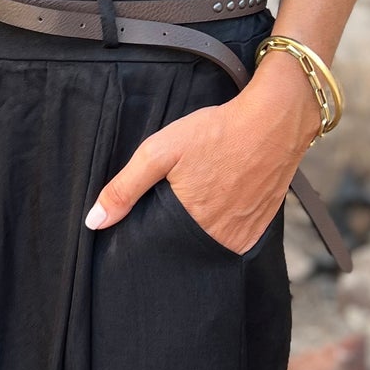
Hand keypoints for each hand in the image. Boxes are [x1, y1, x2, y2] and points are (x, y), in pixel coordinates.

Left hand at [83, 61, 321, 252]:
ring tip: (198, 199)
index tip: (145, 218)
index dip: (148, 235)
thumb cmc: (216, 132)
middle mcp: (220, 238)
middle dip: (172, 235)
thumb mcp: (160, 151)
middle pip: (184, 249)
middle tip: (174, 201)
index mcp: (190, 226)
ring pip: (209, 246)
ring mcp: (244, 235)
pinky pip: (234, 238)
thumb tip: (94, 221)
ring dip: (198, 232)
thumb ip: (125, 187)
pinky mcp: (262, 226)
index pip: (158, 249)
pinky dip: (222, 227)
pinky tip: (219, 200)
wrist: (275, 120)